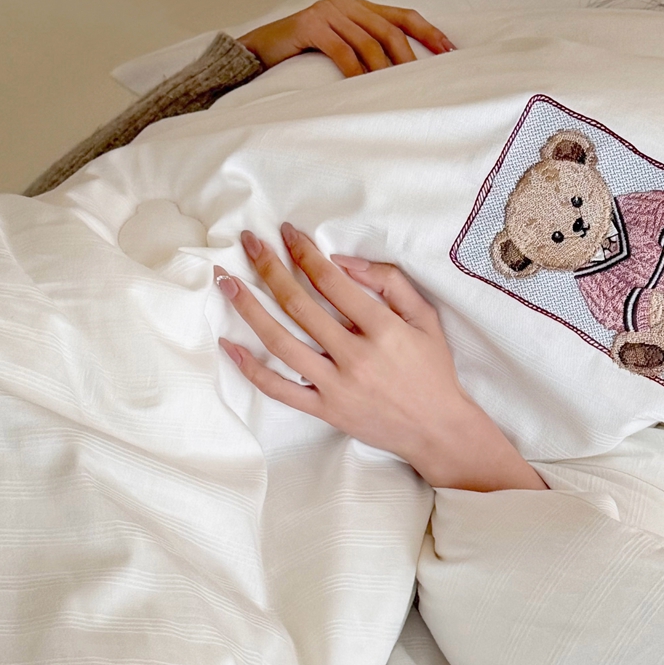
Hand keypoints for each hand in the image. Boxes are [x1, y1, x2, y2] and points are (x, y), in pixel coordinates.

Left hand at [215, 227, 545, 492]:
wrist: (438, 431)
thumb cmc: (432, 371)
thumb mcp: (425, 319)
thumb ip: (390, 283)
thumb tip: (344, 262)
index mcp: (383, 330)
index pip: (332, 281)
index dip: (305, 252)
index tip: (287, 233)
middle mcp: (356, 356)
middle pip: (299, 305)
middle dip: (269, 268)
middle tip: (248, 243)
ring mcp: (337, 386)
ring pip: (281, 342)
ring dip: (249, 309)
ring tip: (226, 282)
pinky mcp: (326, 410)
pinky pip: (280, 390)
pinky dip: (251, 369)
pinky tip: (229, 345)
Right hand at [238, 0, 454, 75]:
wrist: (260, 51)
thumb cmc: (305, 55)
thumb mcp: (342, 47)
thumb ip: (367, 49)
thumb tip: (405, 74)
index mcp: (359, 6)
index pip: (402, 16)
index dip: (429, 32)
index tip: (450, 52)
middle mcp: (346, 4)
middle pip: (390, 29)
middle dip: (410, 58)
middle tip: (424, 82)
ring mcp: (327, 12)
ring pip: (369, 41)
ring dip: (385, 70)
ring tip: (397, 91)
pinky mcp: (310, 25)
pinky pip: (343, 51)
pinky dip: (357, 72)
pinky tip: (364, 89)